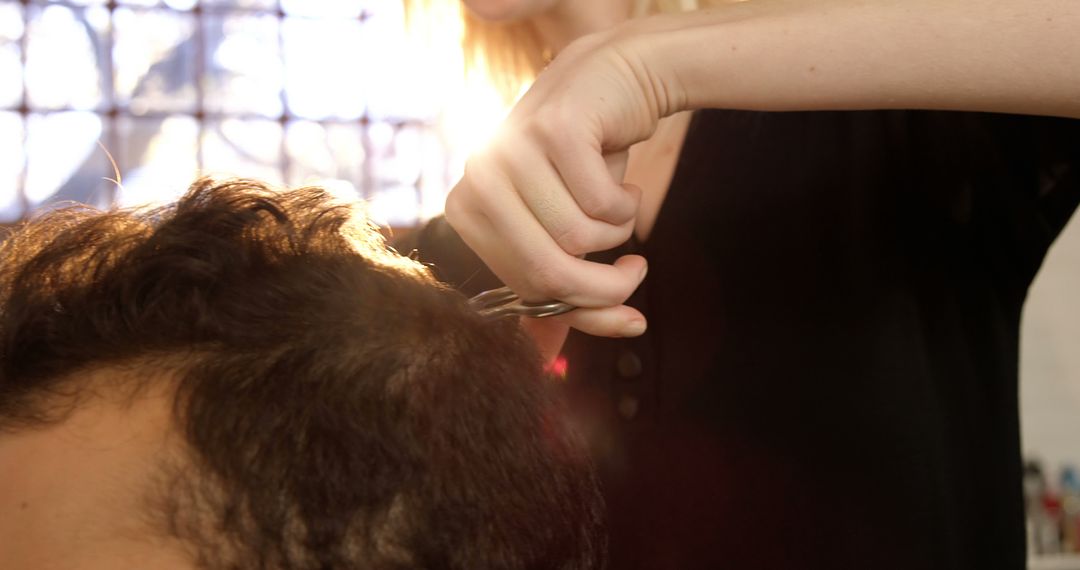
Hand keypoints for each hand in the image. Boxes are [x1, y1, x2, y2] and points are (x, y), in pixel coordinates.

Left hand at [445, 30, 674, 337]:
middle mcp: (477, 176)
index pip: (524, 287)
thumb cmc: (588, 160)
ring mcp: (510, 149)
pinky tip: (622, 171)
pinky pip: (605, 203)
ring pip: (582, 238)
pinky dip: (630, 199)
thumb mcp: (564, 224)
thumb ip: (558, 280)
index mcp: (467, 208)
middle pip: (549, 271)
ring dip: (619, 230)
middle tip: (637, 274)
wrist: (617, 75)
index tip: (625, 312)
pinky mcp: (552, 128)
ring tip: (618, 200)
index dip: (580, 310)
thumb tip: (572, 346)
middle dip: (607, 289)